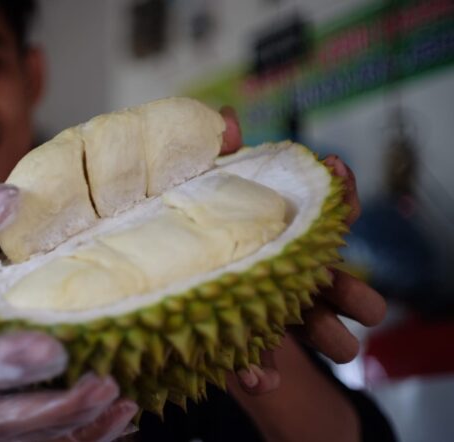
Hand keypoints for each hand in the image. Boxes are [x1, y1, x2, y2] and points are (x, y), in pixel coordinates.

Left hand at [218, 109, 385, 393]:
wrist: (176, 288)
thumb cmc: (199, 231)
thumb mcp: (201, 193)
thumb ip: (218, 159)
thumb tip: (225, 116)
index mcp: (291, 233)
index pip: (332, 212)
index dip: (342, 194)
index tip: (336, 171)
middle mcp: (297, 272)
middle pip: (341, 281)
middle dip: (351, 290)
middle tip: (349, 294)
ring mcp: (283, 312)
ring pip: (326, 330)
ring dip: (329, 336)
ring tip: (329, 342)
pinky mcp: (257, 346)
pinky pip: (269, 366)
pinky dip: (265, 374)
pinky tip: (259, 380)